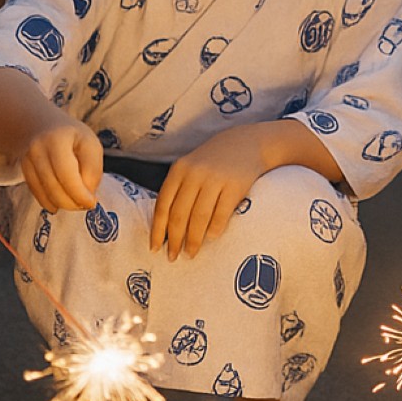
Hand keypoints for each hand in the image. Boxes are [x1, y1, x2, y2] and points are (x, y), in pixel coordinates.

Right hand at [18, 121, 103, 212]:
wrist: (43, 126)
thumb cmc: (73, 137)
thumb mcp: (91, 145)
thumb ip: (92, 170)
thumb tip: (86, 196)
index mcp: (57, 139)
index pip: (66, 173)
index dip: (79, 193)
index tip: (91, 203)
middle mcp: (37, 149)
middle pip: (54, 186)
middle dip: (72, 202)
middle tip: (85, 204)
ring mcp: (27, 160)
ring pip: (45, 193)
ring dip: (63, 204)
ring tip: (76, 202)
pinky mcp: (23, 171)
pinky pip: (37, 193)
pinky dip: (50, 202)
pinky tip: (60, 204)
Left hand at [151, 127, 267, 259]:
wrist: (246, 143)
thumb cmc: (212, 162)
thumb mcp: (190, 168)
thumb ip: (178, 191)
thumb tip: (166, 228)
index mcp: (179, 170)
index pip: (163, 205)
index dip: (158, 229)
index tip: (155, 247)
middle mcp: (195, 174)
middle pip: (179, 214)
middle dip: (175, 239)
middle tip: (173, 257)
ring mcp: (216, 179)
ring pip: (199, 217)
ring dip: (194, 240)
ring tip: (191, 253)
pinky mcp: (235, 185)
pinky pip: (221, 214)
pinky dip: (215, 229)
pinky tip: (211, 238)